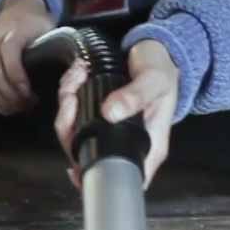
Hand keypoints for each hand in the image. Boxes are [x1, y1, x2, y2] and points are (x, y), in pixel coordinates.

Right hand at [0, 0, 55, 114]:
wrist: (16, 8)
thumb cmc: (35, 24)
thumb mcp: (48, 30)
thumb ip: (52, 51)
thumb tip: (68, 77)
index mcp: (12, 34)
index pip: (9, 59)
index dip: (18, 80)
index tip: (31, 95)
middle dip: (12, 97)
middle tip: (28, 106)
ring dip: (3, 102)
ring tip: (19, 108)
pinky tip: (8, 107)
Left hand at [54, 38, 179, 188]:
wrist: (158, 50)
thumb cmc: (163, 71)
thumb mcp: (156, 81)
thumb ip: (136, 96)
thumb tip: (110, 113)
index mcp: (146, 147)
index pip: (118, 177)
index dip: (92, 178)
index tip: (74, 166)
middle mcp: (123, 143)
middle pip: (84, 154)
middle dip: (68, 126)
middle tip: (72, 96)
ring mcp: (107, 129)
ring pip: (73, 130)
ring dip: (66, 103)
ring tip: (77, 76)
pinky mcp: (96, 114)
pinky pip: (72, 112)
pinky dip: (69, 93)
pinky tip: (77, 76)